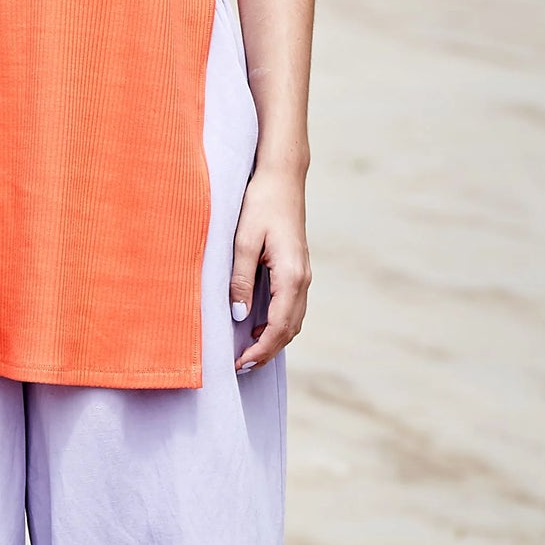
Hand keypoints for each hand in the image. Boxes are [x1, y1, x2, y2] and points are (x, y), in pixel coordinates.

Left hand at [229, 165, 310, 373]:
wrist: (282, 178)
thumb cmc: (260, 204)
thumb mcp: (243, 242)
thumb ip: (241, 280)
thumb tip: (240, 316)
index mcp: (292, 276)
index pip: (279, 327)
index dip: (261, 350)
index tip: (240, 364)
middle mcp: (304, 280)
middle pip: (290, 330)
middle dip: (267, 352)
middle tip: (241, 366)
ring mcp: (304, 275)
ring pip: (294, 321)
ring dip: (274, 340)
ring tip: (249, 353)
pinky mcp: (298, 269)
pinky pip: (293, 307)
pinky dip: (279, 325)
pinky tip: (259, 327)